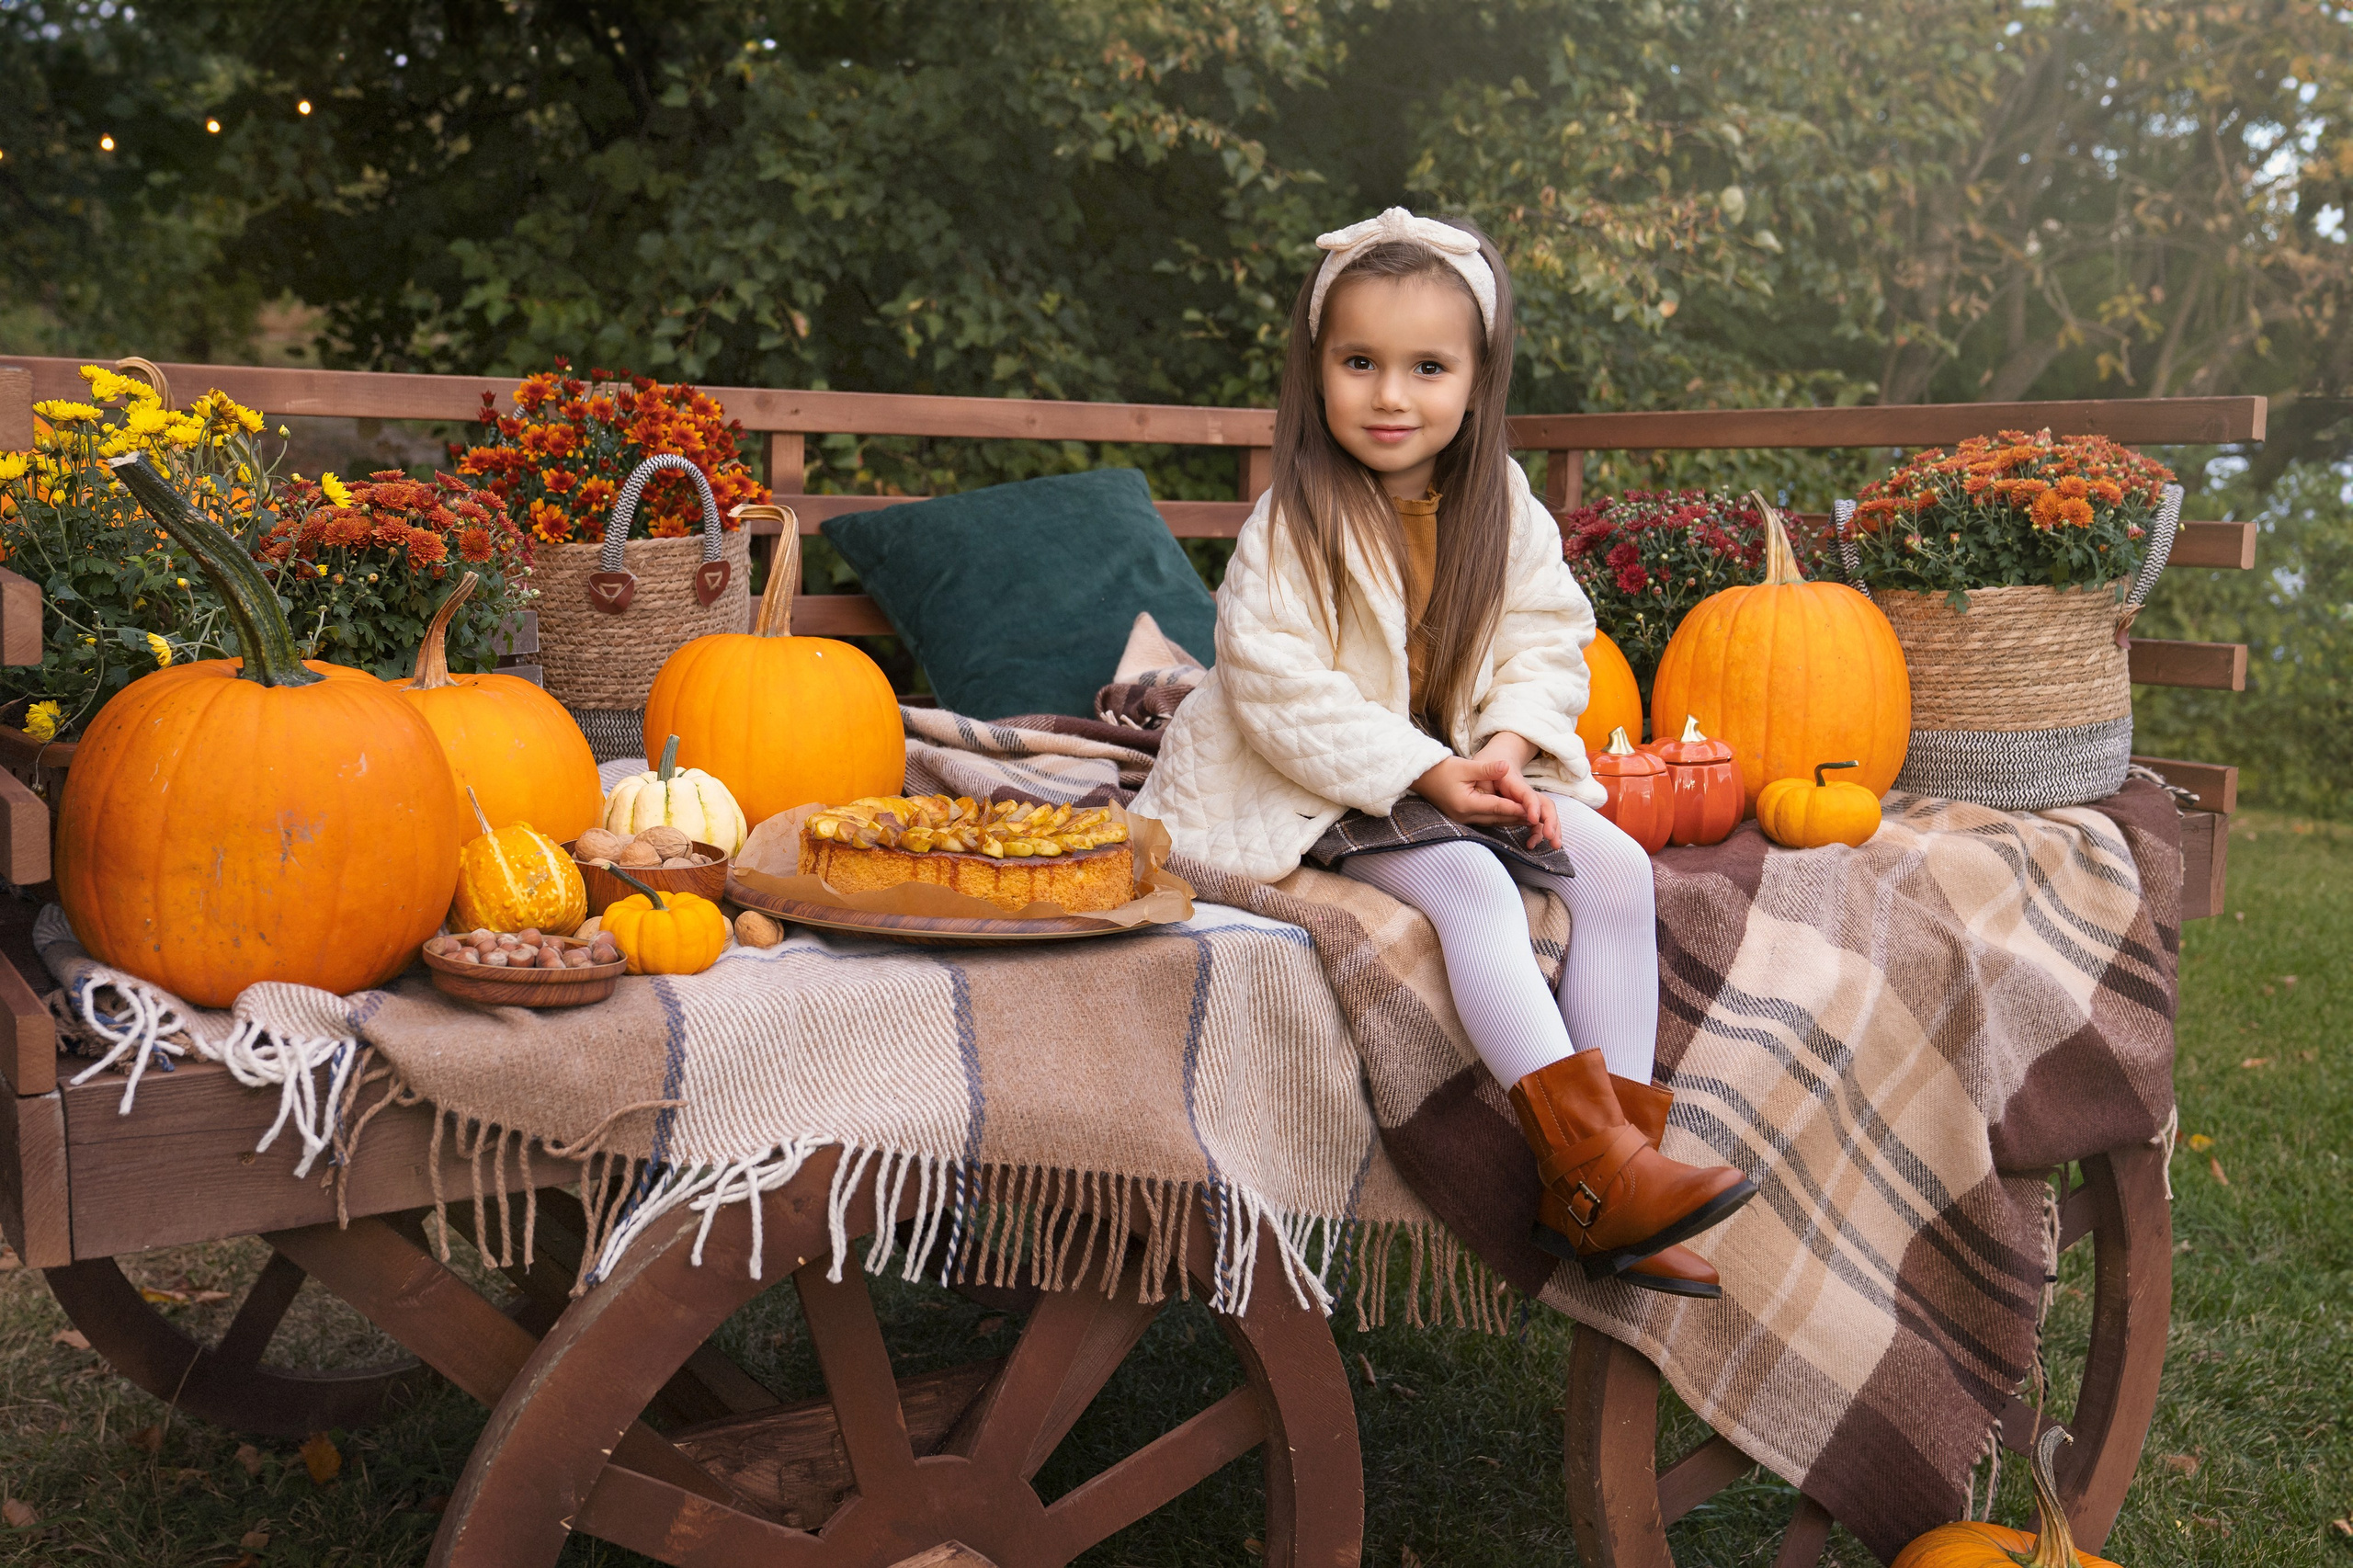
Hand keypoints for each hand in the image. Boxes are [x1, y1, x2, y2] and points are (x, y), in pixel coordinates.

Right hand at [1412, 750, 1561, 850]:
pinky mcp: (1464, 817)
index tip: (1533, 809)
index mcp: (1466, 804)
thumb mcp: (1464, 766)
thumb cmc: (1441, 770)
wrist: (1422, 777)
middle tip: (1539, 817)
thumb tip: (1506, 766)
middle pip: (1498, 818)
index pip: (1497, 807)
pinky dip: (1501, 817)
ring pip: (1494, 822)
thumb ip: (1487, 769)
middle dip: (1518, 817)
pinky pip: (1487, 820)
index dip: (1516, 808)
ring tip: (1532, 818)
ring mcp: (1464, 819)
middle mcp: (1466, 816)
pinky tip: (1513, 815)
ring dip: (1512, 819)